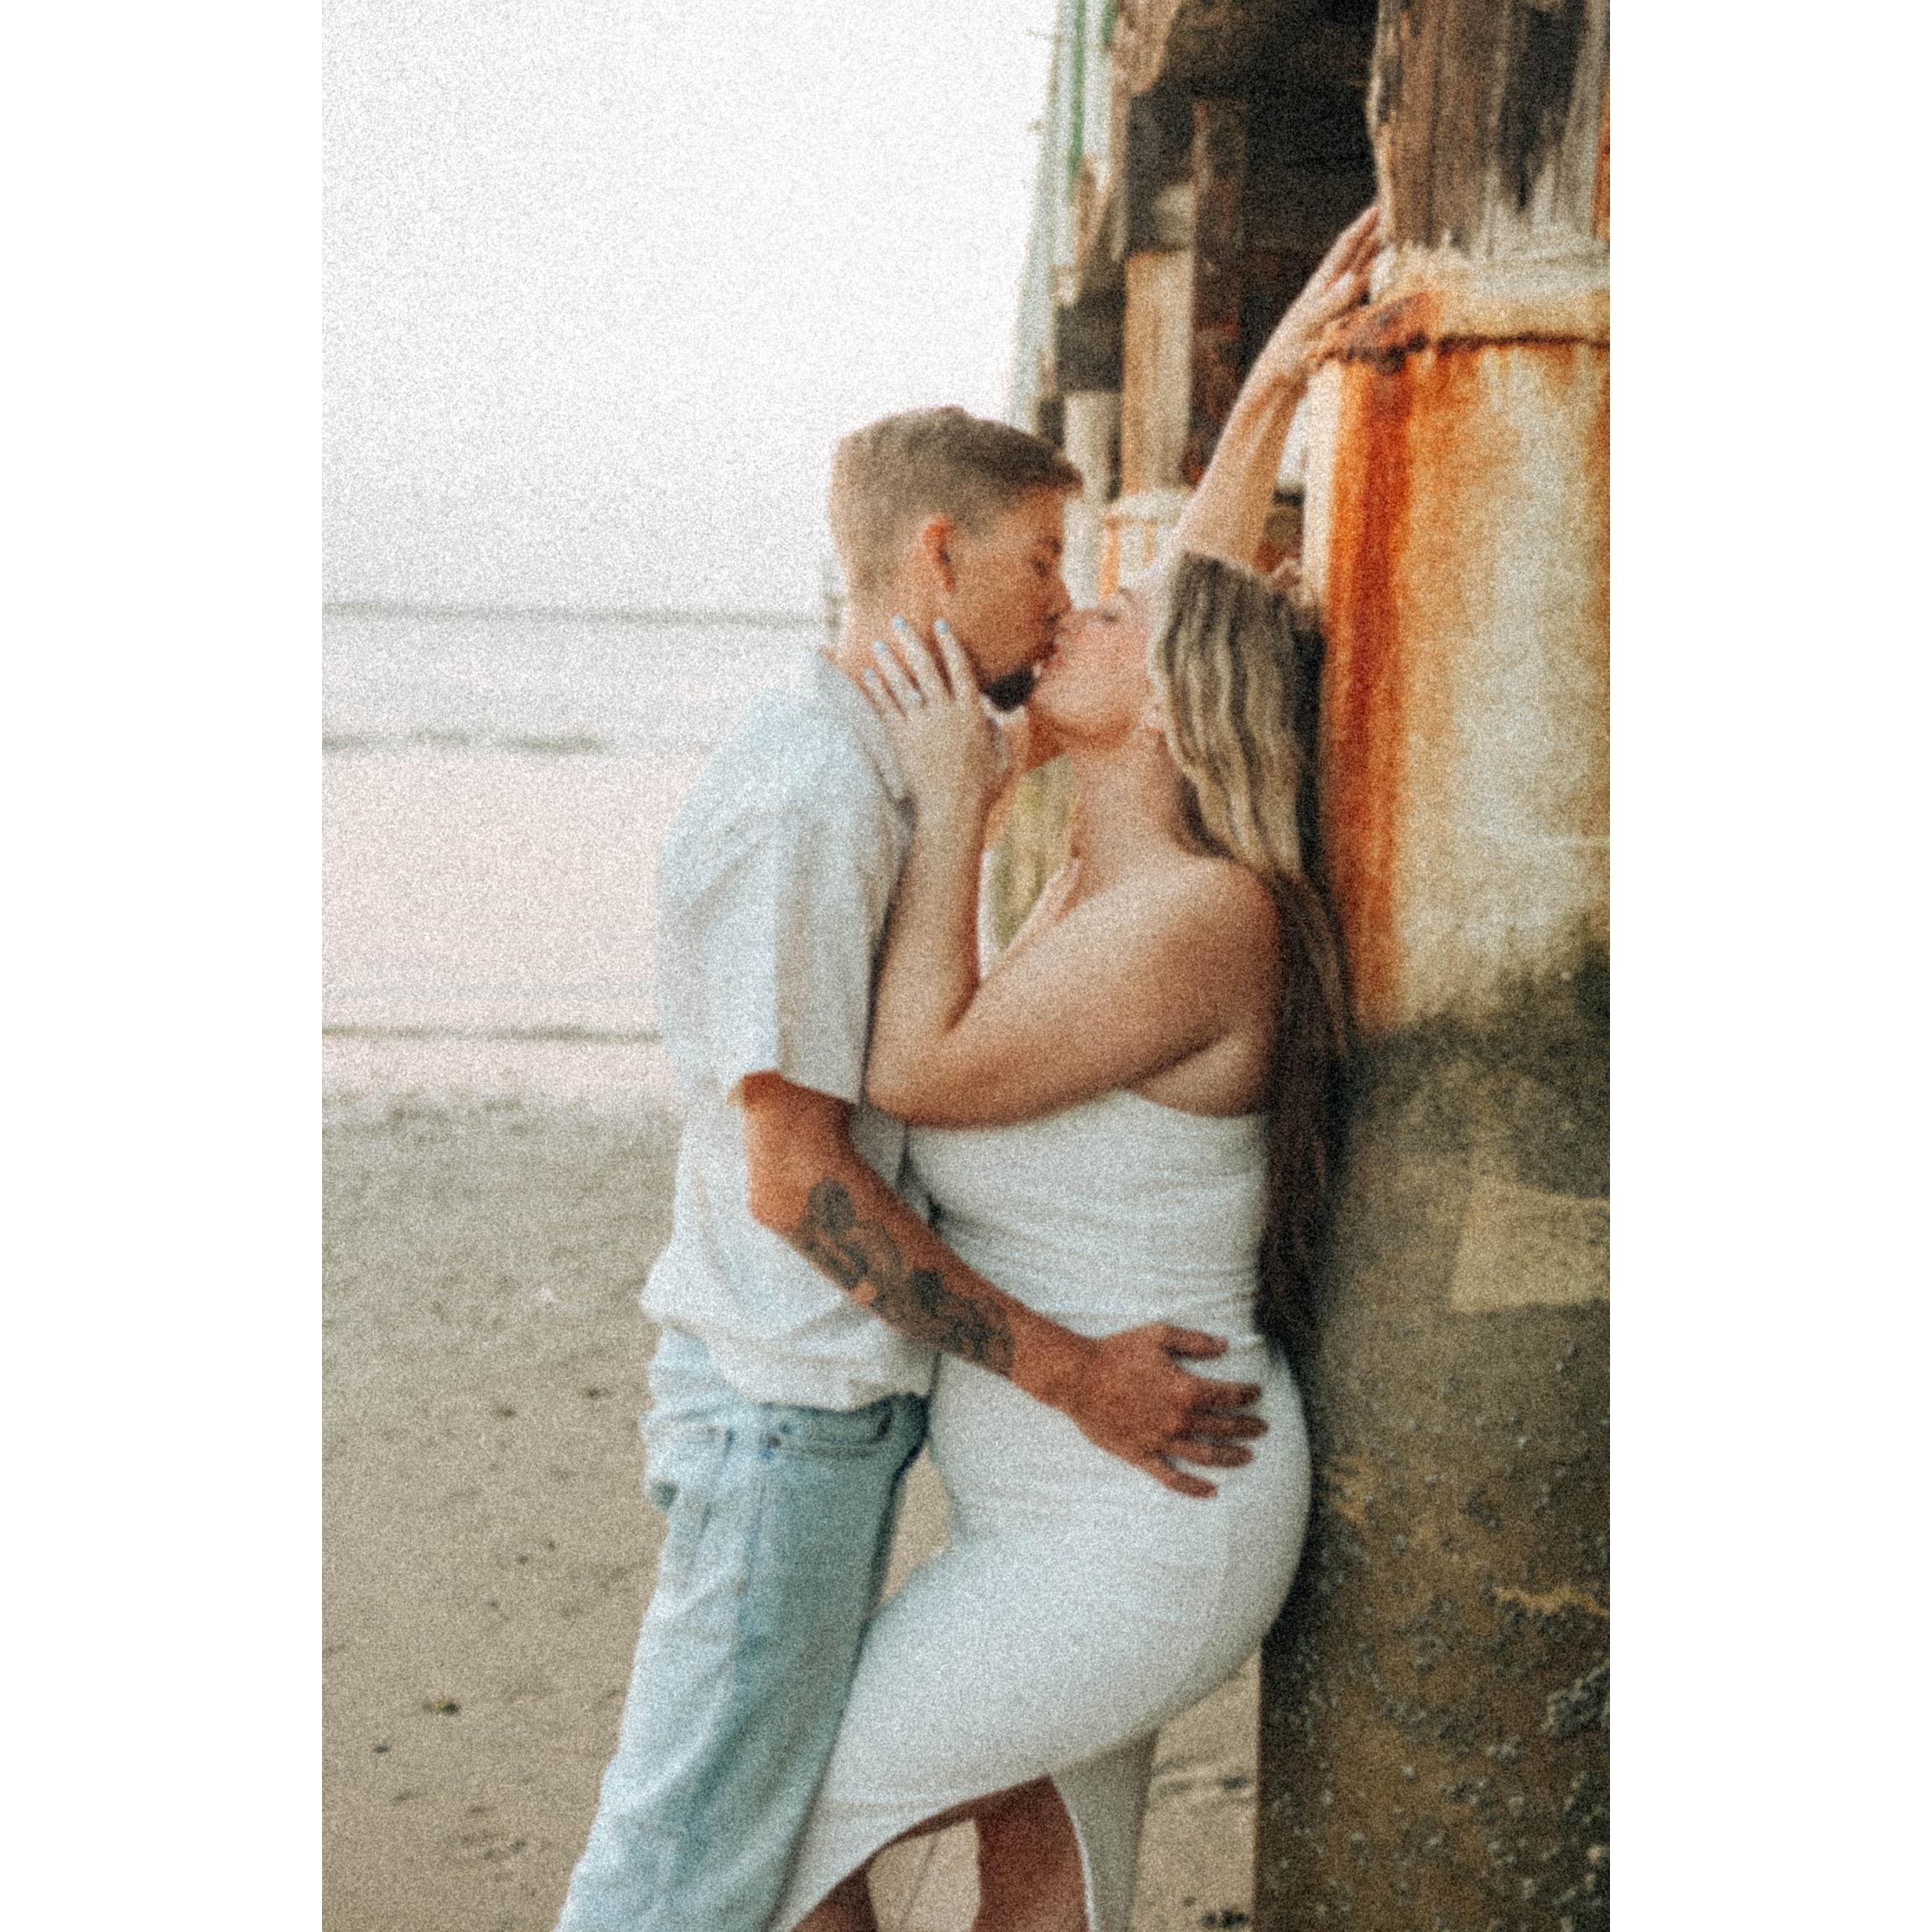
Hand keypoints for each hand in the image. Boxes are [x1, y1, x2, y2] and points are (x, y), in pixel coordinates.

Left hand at [862, 617, 1006, 824]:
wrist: (952, 811)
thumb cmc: (981, 789)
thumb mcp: (1001, 758)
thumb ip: (998, 734)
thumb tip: (993, 719)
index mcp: (971, 713)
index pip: (960, 669)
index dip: (949, 645)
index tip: (939, 625)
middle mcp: (945, 713)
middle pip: (925, 668)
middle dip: (911, 642)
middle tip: (898, 622)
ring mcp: (921, 726)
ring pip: (901, 685)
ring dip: (888, 662)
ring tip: (877, 644)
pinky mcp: (902, 741)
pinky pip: (886, 709)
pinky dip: (876, 690)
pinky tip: (867, 676)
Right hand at [1054, 1324, 1267, 1499]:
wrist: (1077, 1376)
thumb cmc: (1117, 1351)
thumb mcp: (1158, 1335)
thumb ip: (1195, 1341)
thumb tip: (1226, 1345)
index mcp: (1185, 1389)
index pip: (1229, 1395)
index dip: (1247, 1394)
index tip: (1257, 1393)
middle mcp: (1178, 1419)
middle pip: (1223, 1427)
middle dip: (1247, 1427)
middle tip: (1262, 1428)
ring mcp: (1160, 1441)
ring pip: (1206, 1455)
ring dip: (1231, 1456)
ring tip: (1249, 1456)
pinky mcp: (1141, 1455)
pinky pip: (1172, 1478)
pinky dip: (1194, 1488)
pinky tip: (1212, 1491)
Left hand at [1250, 203, 1381, 389]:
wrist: (1277, 380)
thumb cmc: (1289, 354)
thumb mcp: (1310, 325)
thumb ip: (1332, 302)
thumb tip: (1353, 277)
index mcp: (1320, 286)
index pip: (1345, 249)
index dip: (1362, 227)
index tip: (1378, 206)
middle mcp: (1329, 290)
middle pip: (1356, 256)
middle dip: (1373, 234)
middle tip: (1392, 213)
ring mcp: (1336, 305)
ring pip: (1362, 274)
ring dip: (1378, 257)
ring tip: (1394, 239)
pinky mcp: (1340, 323)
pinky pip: (1363, 299)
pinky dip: (1377, 287)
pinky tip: (1386, 281)